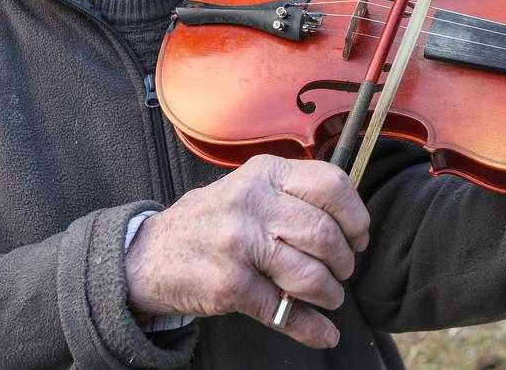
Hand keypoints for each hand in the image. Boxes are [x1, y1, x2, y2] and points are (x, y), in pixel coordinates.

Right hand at [124, 154, 369, 348]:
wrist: (147, 256)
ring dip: (330, 294)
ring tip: (328, 297)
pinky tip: (322, 332)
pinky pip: (283, 310)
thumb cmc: (210, 223)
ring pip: (311, 274)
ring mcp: (239, 243)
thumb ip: (292, 196)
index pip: (332, 184)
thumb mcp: (248, 189)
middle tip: (342, 272)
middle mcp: (252, 202)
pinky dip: (310, 327)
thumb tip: (350, 221)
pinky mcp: (229, 284)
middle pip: (325, 233)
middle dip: (344, 261)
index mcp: (264, 173)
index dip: (355, 216)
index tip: (358, 236)